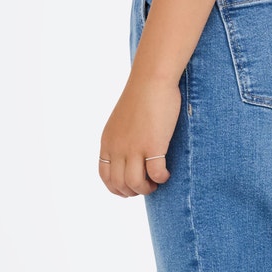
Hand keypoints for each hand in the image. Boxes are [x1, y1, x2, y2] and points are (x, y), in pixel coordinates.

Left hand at [99, 73, 180, 196]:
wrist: (151, 80)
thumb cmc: (142, 97)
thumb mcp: (122, 121)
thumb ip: (121, 139)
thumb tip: (130, 155)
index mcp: (108, 142)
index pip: (105, 176)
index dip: (118, 188)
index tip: (131, 187)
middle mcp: (117, 148)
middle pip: (118, 184)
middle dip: (133, 191)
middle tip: (147, 185)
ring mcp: (134, 148)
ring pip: (135, 184)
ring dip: (147, 189)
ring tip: (157, 182)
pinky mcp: (153, 145)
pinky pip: (155, 174)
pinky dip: (161, 178)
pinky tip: (166, 173)